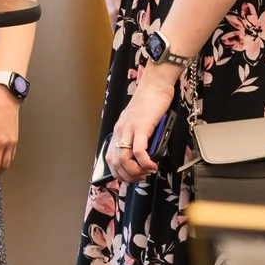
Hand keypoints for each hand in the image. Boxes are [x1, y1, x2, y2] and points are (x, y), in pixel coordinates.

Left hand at [106, 61, 178, 181]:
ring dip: (136, 172)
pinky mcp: (141, 127)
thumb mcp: (139, 122)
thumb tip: (143, 155)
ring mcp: (129, 129)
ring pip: (124, 160)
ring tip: (147, 172)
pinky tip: (152, 165)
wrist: (155, 86)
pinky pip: (138, 151)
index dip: (119, 173)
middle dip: (128, 176)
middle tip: (141, 178)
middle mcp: (120, 131)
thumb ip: (137, 137)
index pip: (110, 159)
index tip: (132, 177)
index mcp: (118, 131)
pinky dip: (145, 163)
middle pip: (116, 163)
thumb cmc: (149, 103)